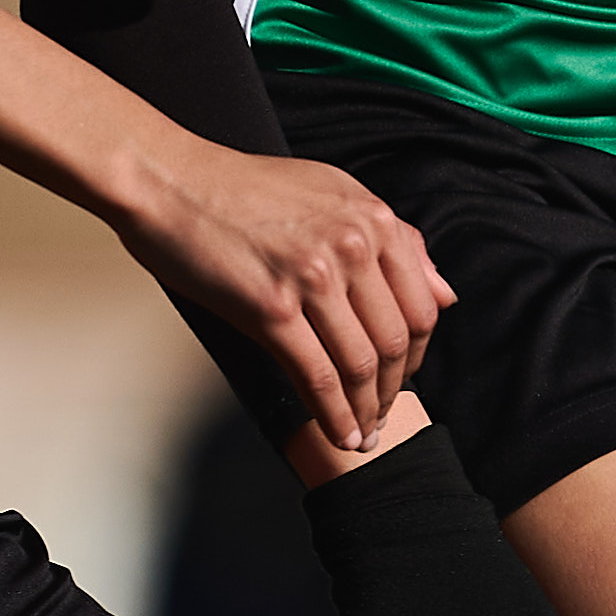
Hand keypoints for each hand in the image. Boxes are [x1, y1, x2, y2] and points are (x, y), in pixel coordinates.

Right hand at [110, 141, 450, 451]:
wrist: (170, 181)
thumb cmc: (240, 188)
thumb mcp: (333, 193)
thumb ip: (394, 241)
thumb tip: (445, 293)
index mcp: (372, 219)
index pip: (420, 306)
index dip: (417, 354)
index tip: (404, 376)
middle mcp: (352, 246)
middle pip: (394, 342)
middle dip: (393, 391)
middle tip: (383, 415)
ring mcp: (313, 277)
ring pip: (360, 365)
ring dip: (366, 411)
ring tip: (362, 434)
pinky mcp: (271, 308)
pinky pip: (316, 376)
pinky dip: (333, 415)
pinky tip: (337, 434)